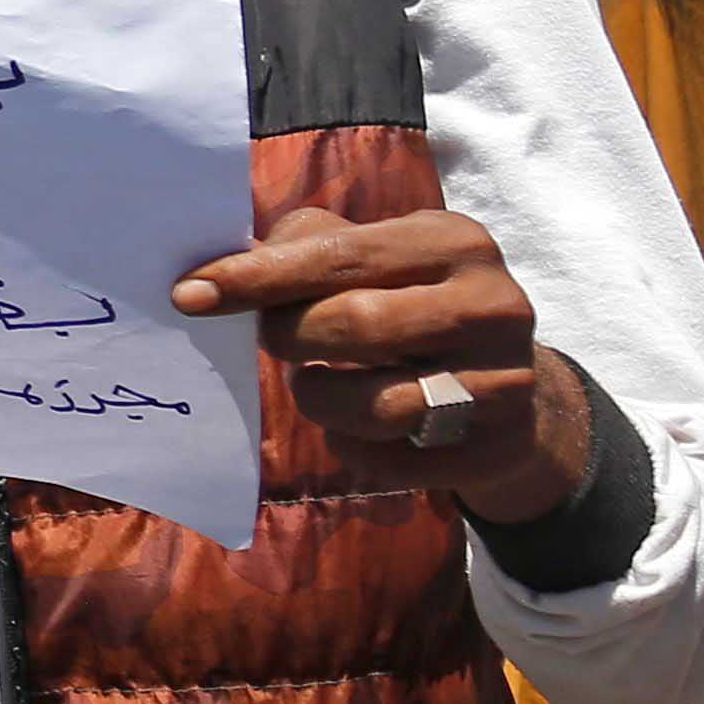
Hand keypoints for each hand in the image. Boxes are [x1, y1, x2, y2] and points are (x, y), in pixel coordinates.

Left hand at [172, 204, 593, 520]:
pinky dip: (350, 446)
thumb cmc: (414, 305)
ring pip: (373, 405)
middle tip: (272, 340)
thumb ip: (307, 246)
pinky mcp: (495, 447)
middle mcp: (491, 306)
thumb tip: (222, 268)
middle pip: (352, 326)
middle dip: (288, 337)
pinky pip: (388, 461)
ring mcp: (504, 382)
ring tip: (318, 383)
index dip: (257, 277)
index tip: (189, 295)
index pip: (339, 256)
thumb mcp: (379, 255)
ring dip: (318, 399)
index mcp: (455, 242)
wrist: (515, 393)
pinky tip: (358, 426)